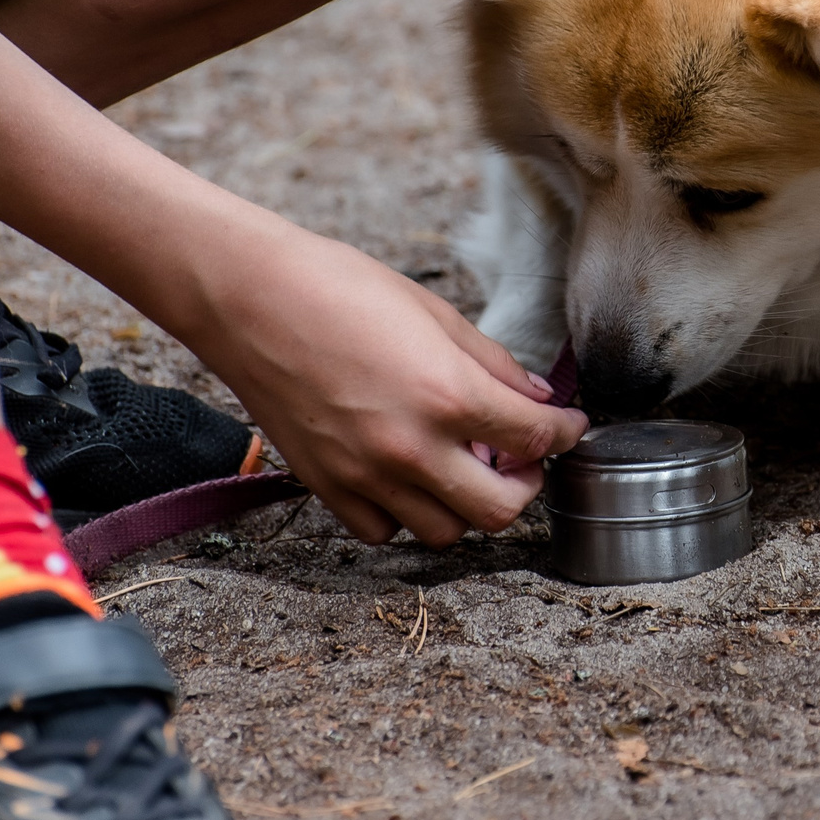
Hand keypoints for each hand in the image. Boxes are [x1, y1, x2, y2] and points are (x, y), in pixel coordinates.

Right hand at [189, 227, 586, 545]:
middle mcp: (412, 447)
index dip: (567, 432)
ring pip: (445, 531)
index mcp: (449, 394)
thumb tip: (538, 399)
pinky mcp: (327, 486)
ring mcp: (366, 474)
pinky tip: (409, 476)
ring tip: (463, 464)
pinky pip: (384, 530)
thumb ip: (495, 365)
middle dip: (526, 484)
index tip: (569, 424)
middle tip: (520, 455)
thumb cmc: (340, 288)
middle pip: (501, 511)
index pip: (538, 438)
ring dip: (466, 503)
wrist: (250, 297)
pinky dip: (407, 513)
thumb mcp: (436, 314)